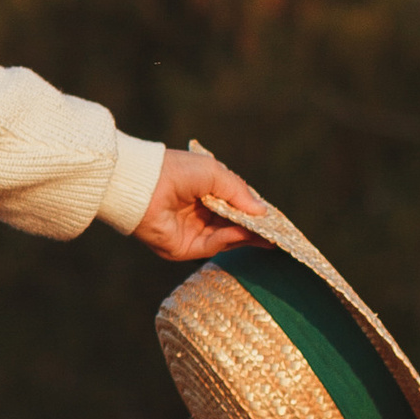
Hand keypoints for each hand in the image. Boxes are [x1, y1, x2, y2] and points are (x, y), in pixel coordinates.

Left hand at [132, 142, 267, 262]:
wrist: (143, 184)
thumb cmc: (176, 171)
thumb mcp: (214, 174)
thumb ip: (239, 192)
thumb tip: (263, 212)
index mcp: (202, 193)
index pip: (233, 207)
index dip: (252, 212)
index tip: (273, 218)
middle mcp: (197, 215)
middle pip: (232, 226)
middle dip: (254, 229)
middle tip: (276, 232)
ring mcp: (190, 232)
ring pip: (225, 238)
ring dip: (245, 235)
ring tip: (266, 233)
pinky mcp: (183, 248)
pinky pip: (211, 246)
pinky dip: (228, 239)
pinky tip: (242, 232)